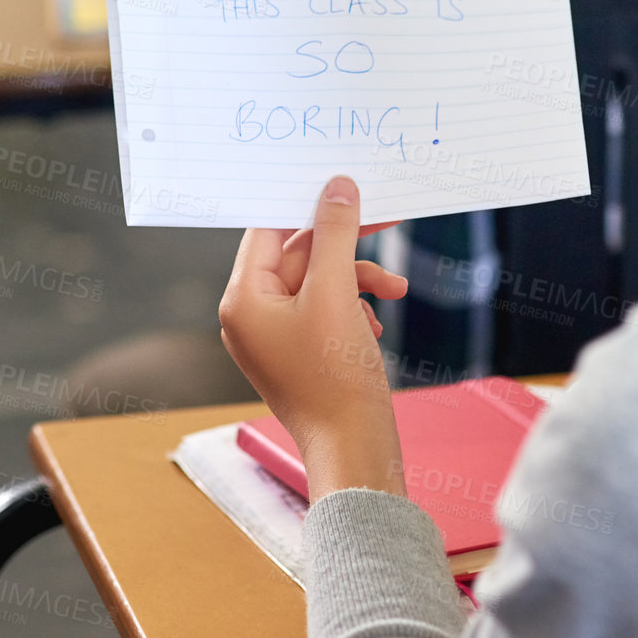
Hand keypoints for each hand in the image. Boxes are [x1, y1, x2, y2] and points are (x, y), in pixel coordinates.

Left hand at [219, 176, 409, 499]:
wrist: (354, 449)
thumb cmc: (336, 378)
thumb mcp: (336, 293)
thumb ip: (335, 234)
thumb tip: (337, 188)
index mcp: (242, 300)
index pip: (268, 231)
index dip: (307, 206)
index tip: (345, 187)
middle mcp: (250, 317)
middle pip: (299, 254)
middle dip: (347, 249)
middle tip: (386, 221)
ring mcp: (275, 338)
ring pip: (320, 283)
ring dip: (358, 280)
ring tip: (395, 292)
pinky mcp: (301, 354)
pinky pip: (326, 311)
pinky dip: (354, 308)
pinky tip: (374, 328)